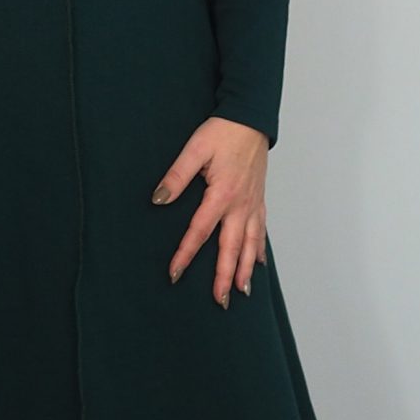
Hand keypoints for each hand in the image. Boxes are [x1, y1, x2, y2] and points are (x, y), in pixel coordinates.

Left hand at [151, 117, 268, 307]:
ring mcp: (253, 203)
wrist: (250, 118)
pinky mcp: (259, 199)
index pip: (200, 232)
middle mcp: (241, 205)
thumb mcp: (194, 149)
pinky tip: (258, 264)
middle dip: (224, 277)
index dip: (186, 254)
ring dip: (245, 270)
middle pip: (231, 248)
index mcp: (222, 195)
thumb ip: (176, 176)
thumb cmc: (222, 132)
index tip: (175, 274)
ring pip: (250, 244)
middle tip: (220, 301)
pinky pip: (261, 231)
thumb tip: (158, 199)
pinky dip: (259, 250)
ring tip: (242, 292)